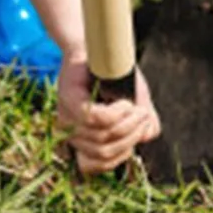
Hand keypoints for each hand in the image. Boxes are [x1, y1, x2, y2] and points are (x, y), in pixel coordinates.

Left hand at [58, 58, 161, 175]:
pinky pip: (96, 118)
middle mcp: (69, 132)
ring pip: (102, 135)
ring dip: (128, 122)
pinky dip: (117, 112)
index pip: (97, 166)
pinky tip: (125, 102)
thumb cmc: (116, 76)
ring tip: (136, 105)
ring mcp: (66, 116)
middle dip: (131, 135)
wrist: (100, 47)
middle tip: (143, 114)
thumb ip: (141, 124)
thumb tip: (146, 137)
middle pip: (103, 150)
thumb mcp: (135, 103)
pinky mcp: (68, 99)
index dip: (122, 154)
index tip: (139, 134)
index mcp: (82, 140)